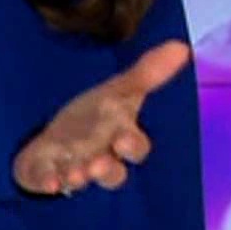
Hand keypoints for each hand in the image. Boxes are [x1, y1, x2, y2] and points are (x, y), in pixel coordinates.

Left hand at [13, 40, 190, 196]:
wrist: (59, 137)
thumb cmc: (96, 116)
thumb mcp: (120, 91)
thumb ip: (149, 72)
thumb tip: (182, 47)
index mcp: (122, 139)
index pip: (136, 148)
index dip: (132, 146)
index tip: (123, 140)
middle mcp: (102, 159)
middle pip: (113, 172)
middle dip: (107, 170)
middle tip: (97, 165)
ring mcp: (75, 169)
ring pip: (81, 178)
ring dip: (78, 176)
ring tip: (72, 173)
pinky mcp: (48, 174)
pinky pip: (49, 180)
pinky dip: (48, 181)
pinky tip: (47, 182)